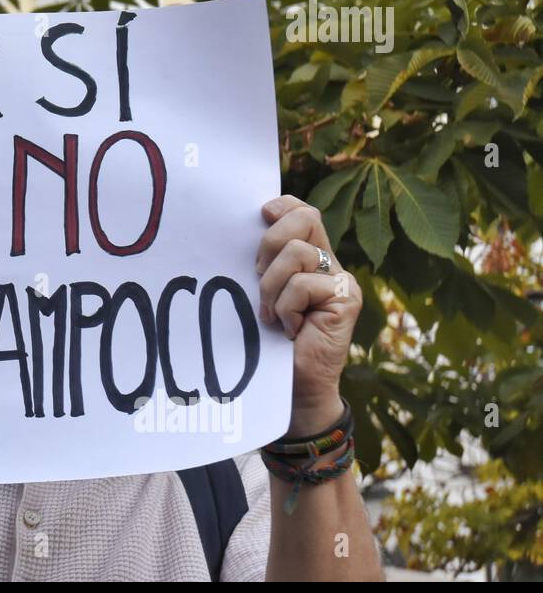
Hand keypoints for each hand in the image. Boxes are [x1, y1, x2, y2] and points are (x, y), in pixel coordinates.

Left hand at [255, 195, 359, 437]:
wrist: (292, 386)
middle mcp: (329, 264)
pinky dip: (286, 307)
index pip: (303, 211)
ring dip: (272, 286)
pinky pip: (304, 285)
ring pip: (299, 253)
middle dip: (271, 241)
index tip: (261, 214)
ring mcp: (341, 281)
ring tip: (271, 314)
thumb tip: (245, 228)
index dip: (283, 206)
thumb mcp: (261, 293)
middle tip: (257, 274)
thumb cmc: (268, 340)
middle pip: (306, 218)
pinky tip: (288, 328)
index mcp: (309, 257)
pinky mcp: (346, 300)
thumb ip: (262, 264)